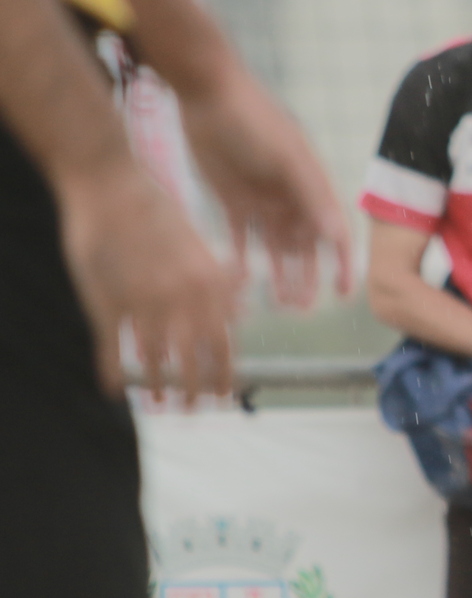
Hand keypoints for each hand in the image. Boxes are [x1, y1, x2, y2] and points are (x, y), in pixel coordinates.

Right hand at [53, 164, 237, 402]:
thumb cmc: (157, 211)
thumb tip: (238, 313)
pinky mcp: (107, 302)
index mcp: (210, 284)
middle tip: (193, 411)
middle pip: (194, 361)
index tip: (224, 395)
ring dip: (156, 386)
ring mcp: (143, 302)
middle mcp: (182, 299)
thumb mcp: (199, 246)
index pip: (224, 343)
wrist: (112, 185)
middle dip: (195, 392)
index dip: (224, 375)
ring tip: (157, 403)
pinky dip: (113, 372)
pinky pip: (112, 347)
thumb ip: (217, 283)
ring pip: (154, 360)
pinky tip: (113, 389)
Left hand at [176, 72, 351, 307]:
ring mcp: (262, 200)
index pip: (334, 232)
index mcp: (312, 186)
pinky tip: (240, 280)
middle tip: (302, 308)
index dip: (341, 264)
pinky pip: (239, 238)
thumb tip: (339, 236)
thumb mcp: (288, 158)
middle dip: (307, 278)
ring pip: (274, 248)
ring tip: (278, 303)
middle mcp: (291, 197)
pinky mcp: (230, 199)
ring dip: (279, 274)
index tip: (343, 294)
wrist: (207, 92)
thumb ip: (312, 195)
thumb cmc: (255, 119)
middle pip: (305, 247)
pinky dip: (242, 259)